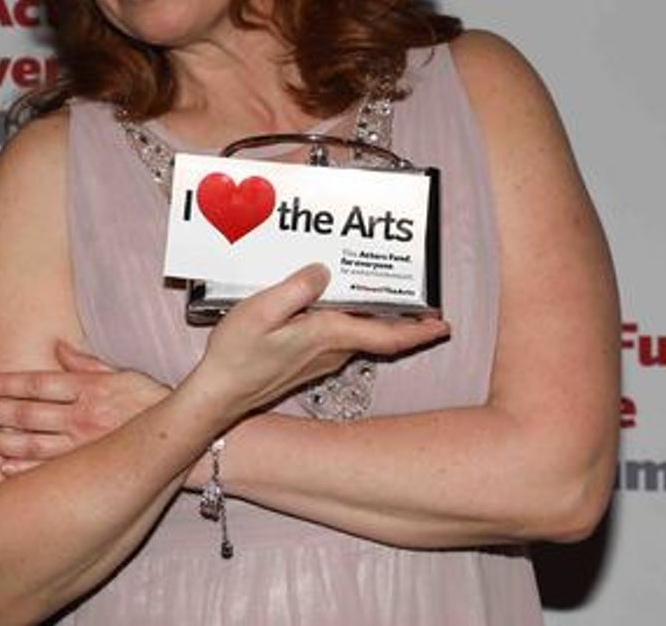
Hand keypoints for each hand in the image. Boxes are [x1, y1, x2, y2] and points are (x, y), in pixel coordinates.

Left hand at [0, 340, 171, 473]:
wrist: (182, 439)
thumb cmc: (152, 402)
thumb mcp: (122, 373)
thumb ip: (86, 363)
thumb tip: (57, 348)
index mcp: (86, 387)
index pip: (34, 383)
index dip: (3, 384)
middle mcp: (79, 415)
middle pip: (24, 412)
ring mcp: (82, 445)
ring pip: (29, 442)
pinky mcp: (87, 468)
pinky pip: (49, 468)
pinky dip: (23, 468)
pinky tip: (1, 466)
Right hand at [186, 264, 449, 428]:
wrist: (220, 394)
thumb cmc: (237, 355)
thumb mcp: (261, 311)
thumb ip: (296, 289)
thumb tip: (324, 271)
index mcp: (327, 335)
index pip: (387, 336)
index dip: (419, 330)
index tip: (444, 325)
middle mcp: (331, 351)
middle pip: (379, 334)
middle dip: (404, 319)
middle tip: (423, 301)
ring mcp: (320, 359)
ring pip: (360, 337)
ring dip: (376, 319)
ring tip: (381, 293)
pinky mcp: (306, 361)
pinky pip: (340, 339)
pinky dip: (350, 323)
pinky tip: (336, 308)